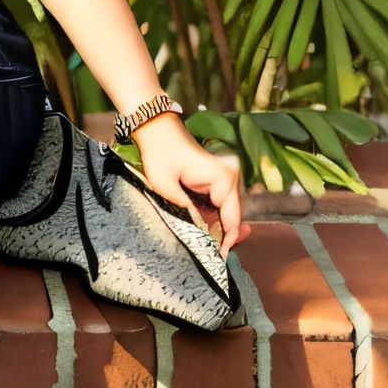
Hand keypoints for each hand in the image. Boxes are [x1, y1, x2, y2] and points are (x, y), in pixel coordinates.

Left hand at [134, 114, 248, 256]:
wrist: (155, 128)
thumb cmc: (159, 154)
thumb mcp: (166, 186)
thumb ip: (185, 210)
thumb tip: (200, 231)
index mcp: (222, 179)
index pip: (232, 218)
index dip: (228, 240)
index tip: (220, 259)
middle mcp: (228, 177)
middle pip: (233, 215)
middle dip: (225, 237)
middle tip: (216, 258)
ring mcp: (223, 176)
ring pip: (226, 210)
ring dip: (219, 227)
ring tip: (213, 248)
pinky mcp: (214, 177)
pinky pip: (218, 202)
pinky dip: (214, 216)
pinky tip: (208, 230)